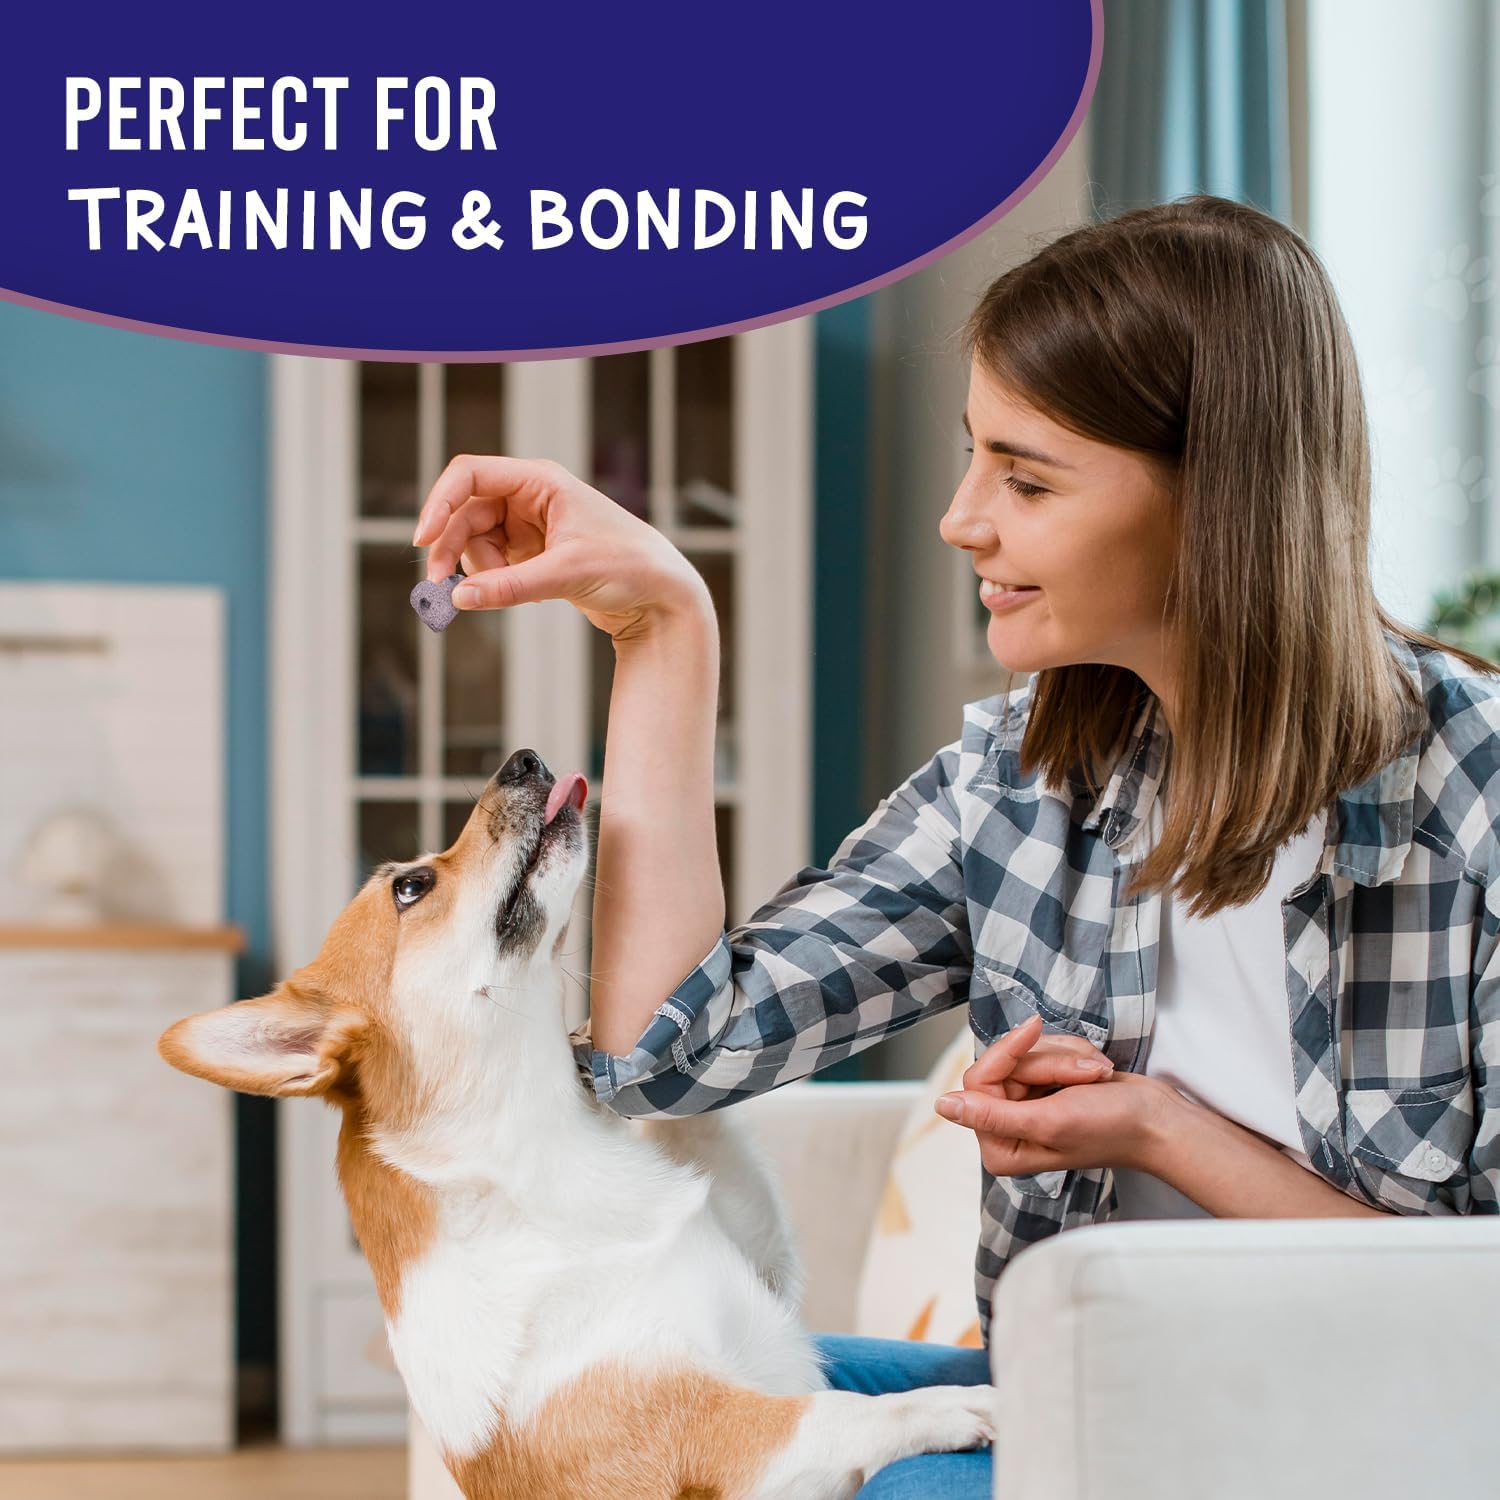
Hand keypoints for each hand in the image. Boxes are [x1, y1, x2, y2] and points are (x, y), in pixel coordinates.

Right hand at [413, 455, 709, 641]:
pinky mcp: (533, 555)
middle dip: (451, 548)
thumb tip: (460, 597)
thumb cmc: (630, 567)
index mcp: (540, 480)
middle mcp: (531, 497)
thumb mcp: (567, 574)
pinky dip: (492, 581)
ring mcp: (530, 526)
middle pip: (465, 512)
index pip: (471, 474)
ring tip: (501, 594)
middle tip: (441, 587)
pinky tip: (515, 595)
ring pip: (475, 542)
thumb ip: (510, 586)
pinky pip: (492, 564)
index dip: (440, 502)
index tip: (422, 538)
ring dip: (476, 569)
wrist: (662, 597)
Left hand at [936, 1012, 1169, 1174]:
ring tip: (1096, 1078)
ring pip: (1027, 1053)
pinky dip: (1074, 1055)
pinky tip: (1097, 1074)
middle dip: (1049, 1061)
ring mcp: (1026, 1105)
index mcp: (1001, 1147)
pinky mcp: (1046, 1087)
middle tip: (1086, 1076)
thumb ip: (993, 1116)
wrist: (1158, 1119)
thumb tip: (943, 1105)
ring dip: (1067, 1058)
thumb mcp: (1049, 1121)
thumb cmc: (1111, 1128)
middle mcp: (1007, 1127)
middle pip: (1004, 1063)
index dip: (1008, 1053)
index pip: (979, 1080)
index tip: (1036, 1031)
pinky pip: (1045, 1050)